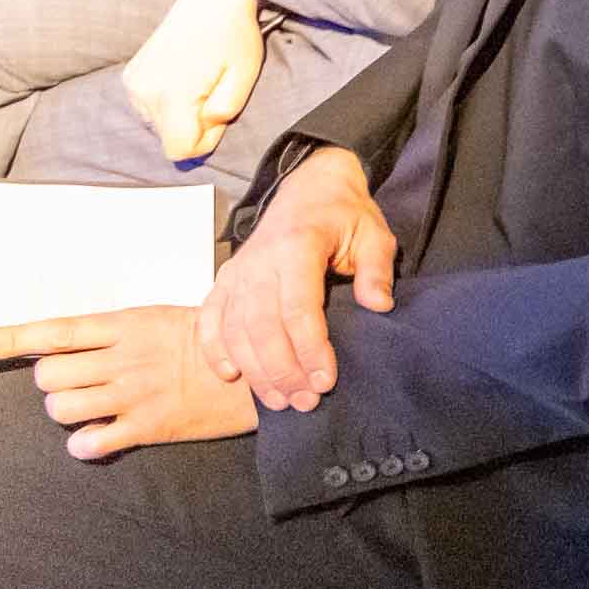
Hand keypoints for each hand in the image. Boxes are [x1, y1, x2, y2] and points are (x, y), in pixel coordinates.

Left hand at [0, 308, 255, 459]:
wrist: (263, 373)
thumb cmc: (215, 344)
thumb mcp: (165, 319)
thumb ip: (116, 332)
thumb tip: (65, 345)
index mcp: (127, 324)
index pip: (52, 331)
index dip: (4, 339)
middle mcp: (124, 358)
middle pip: (48, 376)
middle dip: (53, 384)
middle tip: (80, 384)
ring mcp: (135, 393)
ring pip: (62, 409)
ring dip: (68, 412)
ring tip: (94, 409)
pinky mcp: (149, 426)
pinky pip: (89, 443)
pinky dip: (85, 444)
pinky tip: (101, 437)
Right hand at [121, 0, 267, 161]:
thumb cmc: (234, 37)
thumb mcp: (243, 77)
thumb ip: (224, 112)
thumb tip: (204, 130)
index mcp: (171, 95)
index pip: (179, 150)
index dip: (205, 141)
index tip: (220, 115)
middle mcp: (143, 92)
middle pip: (169, 138)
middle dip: (194, 126)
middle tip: (213, 91)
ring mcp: (132, 83)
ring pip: (159, 125)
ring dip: (181, 114)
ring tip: (198, 81)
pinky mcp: (129, 76)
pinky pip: (149, 108)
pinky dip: (167, 102)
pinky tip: (183, 77)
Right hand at [202, 147, 396, 411]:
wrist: (310, 186)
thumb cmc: (345, 215)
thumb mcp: (374, 234)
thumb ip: (377, 269)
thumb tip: (380, 305)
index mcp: (297, 247)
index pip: (298, 309)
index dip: (310, 349)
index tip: (325, 381)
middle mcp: (259, 262)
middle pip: (262, 328)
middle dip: (282, 371)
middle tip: (305, 402)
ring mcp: (237, 271)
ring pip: (235, 330)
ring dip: (254, 371)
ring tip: (279, 401)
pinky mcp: (225, 279)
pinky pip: (209, 318)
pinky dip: (214, 349)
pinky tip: (231, 376)